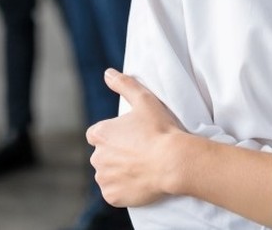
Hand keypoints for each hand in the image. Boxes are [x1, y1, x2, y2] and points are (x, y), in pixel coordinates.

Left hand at [86, 69, 185, 207]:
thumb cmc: (160, 130)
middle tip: (138, 154)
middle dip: (115, 155)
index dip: (113, 136)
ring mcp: (104, 178)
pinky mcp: (112, 197)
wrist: (174, 162)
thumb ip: (124, 84)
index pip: (97, 135)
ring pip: (107, 175)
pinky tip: (138, 183)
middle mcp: (96, 157)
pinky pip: (114, 194)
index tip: (129, 138)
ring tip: (140, 169)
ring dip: (118, 173)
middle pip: (102, 156)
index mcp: (99, 134)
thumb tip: (107, 73)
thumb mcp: (144, 100)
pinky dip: (123, 190)